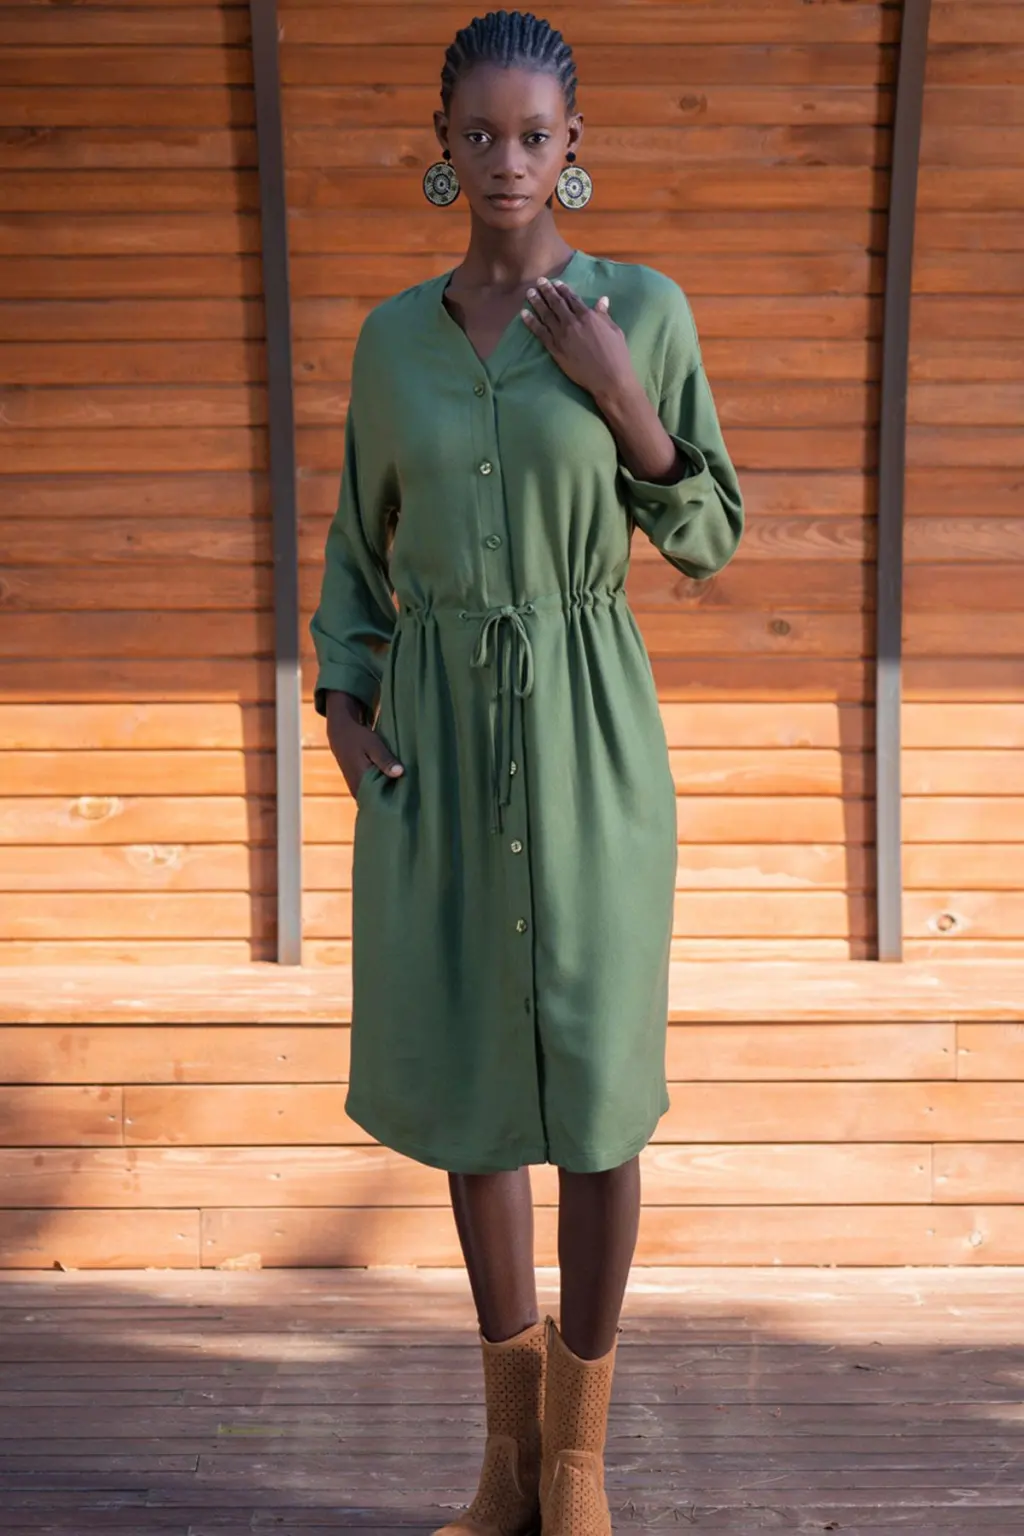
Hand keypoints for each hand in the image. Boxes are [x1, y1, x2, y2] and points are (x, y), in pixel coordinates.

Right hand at [325, 691, 403, 799]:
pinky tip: (395, 784)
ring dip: (388, 794)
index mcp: (361, 781)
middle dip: (394, 798)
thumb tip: (400, 773)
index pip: (380, 800)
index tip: (410, 796)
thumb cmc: (358, 738)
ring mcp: (357, 790)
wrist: (340, 735)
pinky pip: (373, 794)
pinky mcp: (358, 787)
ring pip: (376, 798)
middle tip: (411, 793)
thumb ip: (385, 759)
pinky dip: (383, 790)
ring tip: (406, 789)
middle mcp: (357, 790)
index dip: (396, 800)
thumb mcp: (373, 744)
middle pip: (379, 802)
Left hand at [521, 277, 634, 404]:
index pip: (572, 298)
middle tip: (539, 281)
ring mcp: (561, 336)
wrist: (608, 378)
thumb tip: (602, 300)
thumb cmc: (616, 355)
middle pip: (556, 303)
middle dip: (547, 291)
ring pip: (546, 315)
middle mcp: (572, 323)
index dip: (563, 289)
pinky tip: (524, 313)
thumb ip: (604, 315)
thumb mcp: (614, 331)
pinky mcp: (555, 349)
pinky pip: (540, 333)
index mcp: (588, 316)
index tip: (556, 282)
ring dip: (537, 302)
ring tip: (529, 292)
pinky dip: (531, 322)